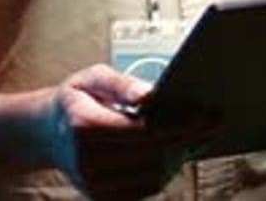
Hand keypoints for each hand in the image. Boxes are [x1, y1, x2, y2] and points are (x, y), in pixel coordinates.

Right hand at [48, 63, 215, 199]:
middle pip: (153, 155)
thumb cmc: (76, 98)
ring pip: (153, 176)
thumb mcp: (93, 76)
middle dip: (190, 138)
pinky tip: (180, 150)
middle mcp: (87, 162)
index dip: (179, 124)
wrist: (48, 132)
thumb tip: (150, 96)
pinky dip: (167, 170)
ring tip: (202, 134)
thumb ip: (122, 84)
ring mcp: (93, 185)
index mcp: (83, 126)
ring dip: (182, 155)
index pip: (143, 130)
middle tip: (216, 121)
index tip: (206, 113)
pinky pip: (144, 188)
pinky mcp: (102, 198)